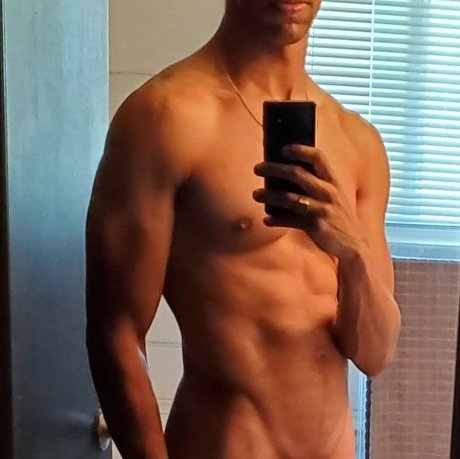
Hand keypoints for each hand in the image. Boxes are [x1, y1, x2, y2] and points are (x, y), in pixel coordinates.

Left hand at [252, 144, 366, 259]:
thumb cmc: (337, 217)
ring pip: (289, 198)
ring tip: (256, 194)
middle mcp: (328, 192)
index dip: (300, 150)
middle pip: (296, 174)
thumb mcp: (333, 197)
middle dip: (273, 168)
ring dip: (269, 195)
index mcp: (332, 181)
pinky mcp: (315, 226)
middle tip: (257, 168)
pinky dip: (275, 220)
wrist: (354, 245)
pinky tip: (266, 220)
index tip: (282, 149)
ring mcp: (321, 209)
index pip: (318, 157)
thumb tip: (286, 175)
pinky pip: (289, 220)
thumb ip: (316, 185)